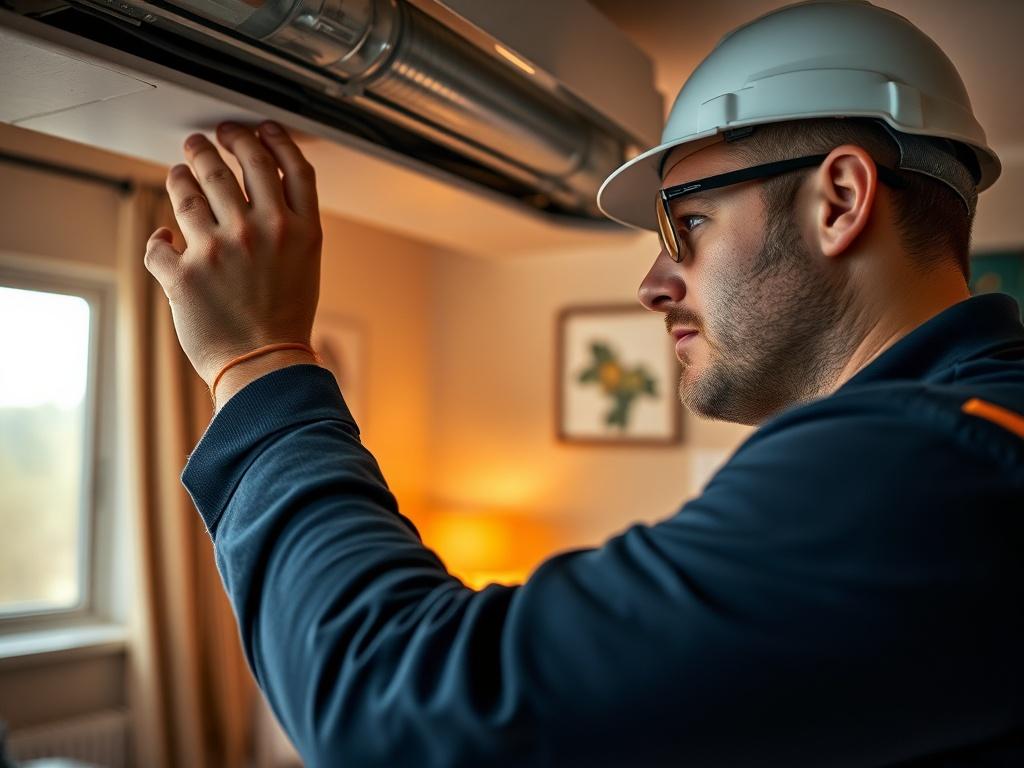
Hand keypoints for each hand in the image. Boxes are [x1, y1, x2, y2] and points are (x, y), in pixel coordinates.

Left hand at [144, 120, 322, 389]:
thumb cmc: (284, 321)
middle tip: (203, 140)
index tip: (256, 128)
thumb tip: (256, 190)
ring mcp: (221, 249)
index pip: (289, 166)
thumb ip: (288, 226)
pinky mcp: (186, 272)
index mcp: (300, 231)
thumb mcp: (304, 266)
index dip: (271, 139)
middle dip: (215, 143)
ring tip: (178, 172)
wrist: (265, 367)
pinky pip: (159, 241)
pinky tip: (163, 239)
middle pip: (236, 163)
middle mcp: (263, 231)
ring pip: (189, 188)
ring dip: (180, 174)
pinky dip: (159, 241)